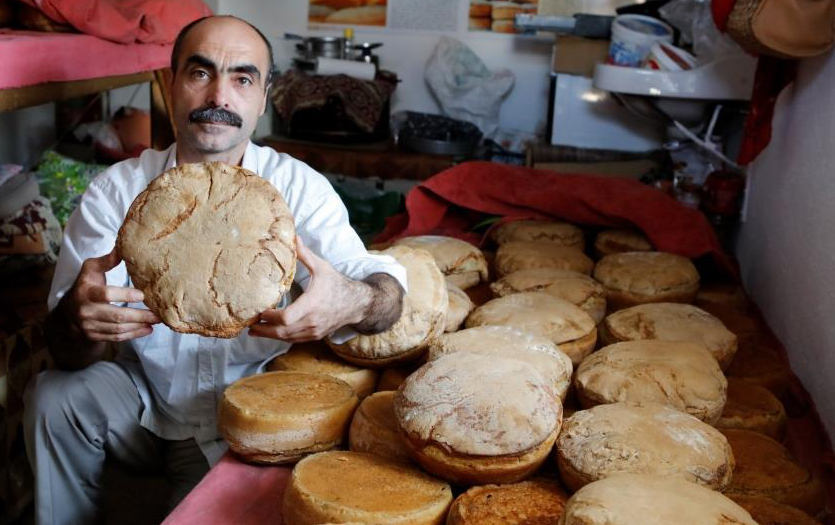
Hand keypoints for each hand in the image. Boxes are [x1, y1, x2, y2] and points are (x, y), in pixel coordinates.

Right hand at [66, 248, 160, 341]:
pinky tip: (147, 329)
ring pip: (118, 329)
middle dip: (140, 316)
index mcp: (85, 292)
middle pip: (116, 316)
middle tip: (159, 315)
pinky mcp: (94, 336)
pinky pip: (116, 337)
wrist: (69, 312)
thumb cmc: (86, 285)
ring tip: (157, 321)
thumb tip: (123, 248)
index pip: (106, 294)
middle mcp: (86, 311)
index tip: (142, 295)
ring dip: (139, 326)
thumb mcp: (91, 269)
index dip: (124, 295)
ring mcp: (89, 326)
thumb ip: (107, 261)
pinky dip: (133, 334)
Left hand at [249, 236, 371, 342]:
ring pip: (287, 338)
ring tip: (256, 330)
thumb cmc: (337, 284)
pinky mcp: (315, 336)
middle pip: (282, 332)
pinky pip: (294, 340)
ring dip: (270, 335)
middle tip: (250, 325)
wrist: (357, 304)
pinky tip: (272, 332)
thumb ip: (304, 254)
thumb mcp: (321, 267)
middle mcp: (312, 321)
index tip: (260, 311)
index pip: (286, 317)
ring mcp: (314, 331)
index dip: (270, 317)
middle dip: (264, 330)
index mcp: (312, 304)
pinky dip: (281, 337)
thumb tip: (293, 236)